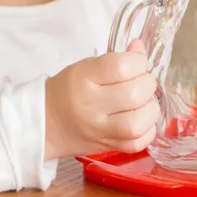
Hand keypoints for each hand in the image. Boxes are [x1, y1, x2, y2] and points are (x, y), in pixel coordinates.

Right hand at [43, 40, 158, 159]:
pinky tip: (142, 120)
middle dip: (148, 83)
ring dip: (150, 109)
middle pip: (134, 94)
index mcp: (84, 78)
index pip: (121, 67)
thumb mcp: (86, 67)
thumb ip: (116, 58)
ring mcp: (99, 130)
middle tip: (142, 82)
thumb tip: (140, 49)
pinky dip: (147, 130)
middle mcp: (91, 105)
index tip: (137, 63)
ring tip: (145, 102)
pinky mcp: (107, 147)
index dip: (139, 61)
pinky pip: (137, 144)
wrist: (46, 123)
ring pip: (137, 123)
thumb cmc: (68, 90)